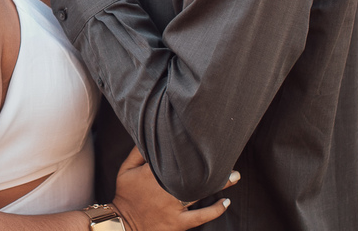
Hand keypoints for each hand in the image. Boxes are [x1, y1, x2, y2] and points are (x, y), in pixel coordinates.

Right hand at [112, 148, 236, 230]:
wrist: (122, 224)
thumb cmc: (125, 194)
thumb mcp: (125, 170)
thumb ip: (137, 153)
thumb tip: (150, 136)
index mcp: (152, 174)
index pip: (174, 159)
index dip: (191, 151)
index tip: (205, 143)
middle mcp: (165, 190)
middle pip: (192, 175)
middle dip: (212, 166)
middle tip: (228, 158)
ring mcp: (173, 208)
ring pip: (200, 193)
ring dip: (219, 185)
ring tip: (234, 176)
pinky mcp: (178, 223)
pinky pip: (200, 217)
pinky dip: (214, 210)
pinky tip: (225, 202)